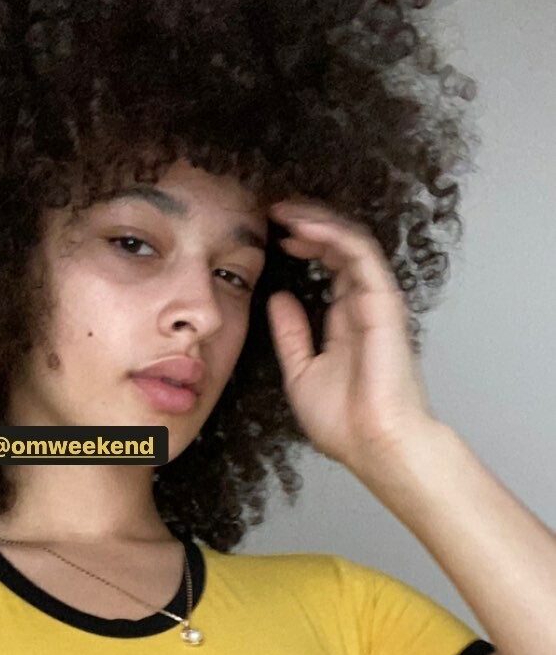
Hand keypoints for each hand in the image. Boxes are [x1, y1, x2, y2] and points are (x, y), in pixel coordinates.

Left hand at [266, 198, 438, 470]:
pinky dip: (333, 234)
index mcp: (346, 320)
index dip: (304, 245)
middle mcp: (363, 305)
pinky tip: (303, 227)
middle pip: (340, 247)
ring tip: (284, 211)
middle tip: (274, 211)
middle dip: (308, 224)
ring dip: (318, 221)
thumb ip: (291, 334)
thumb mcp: (301, 372)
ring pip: (351, 242)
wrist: (372, 444)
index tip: (271, 235)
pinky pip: (360, 254)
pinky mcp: (383, 301)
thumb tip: (280, 299)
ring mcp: (375, 301)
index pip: (329, 266)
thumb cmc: (344, 422)